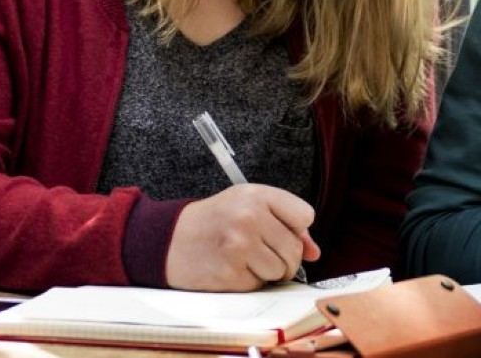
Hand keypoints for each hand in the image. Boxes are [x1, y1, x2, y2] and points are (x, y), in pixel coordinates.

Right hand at [165, 184, 322, 290]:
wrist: (167, 239)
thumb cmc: (214, 220)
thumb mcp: (248, 206)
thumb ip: (285, 223)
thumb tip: (314, 252)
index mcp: (257, 195)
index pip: (305, 215)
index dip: (296, 228)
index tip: (281, 230)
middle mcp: (249, 217)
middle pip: (295, 248)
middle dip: (285, 256)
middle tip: (263, 251)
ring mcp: (239, 246)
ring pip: (280, 270)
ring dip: (268, 271)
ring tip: (246, 258)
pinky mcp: (229, 273)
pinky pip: (259, 285)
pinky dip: (250, 281)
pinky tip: (232, 268)